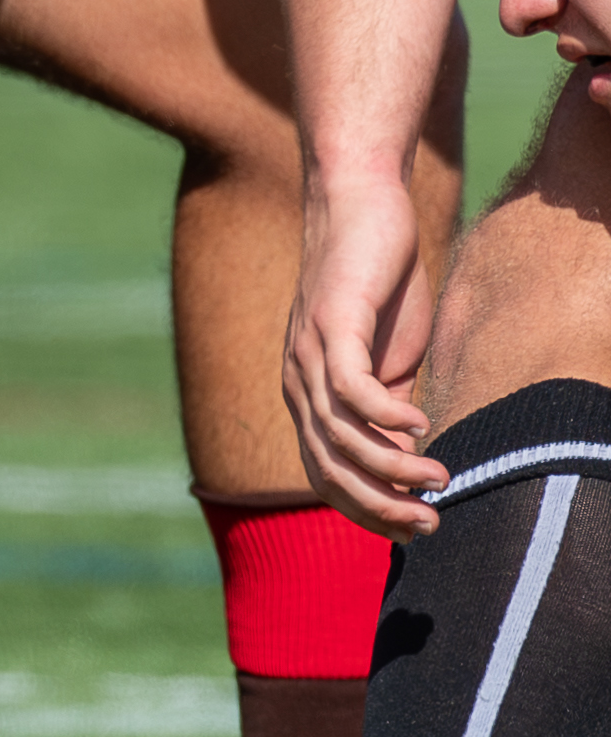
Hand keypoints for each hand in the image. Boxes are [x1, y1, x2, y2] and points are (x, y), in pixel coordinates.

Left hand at [285, 173, 444, 534]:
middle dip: (378, 504)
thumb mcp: (390, 361)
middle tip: (429, 523)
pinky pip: (350, 385)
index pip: (325, 473)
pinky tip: (421, 424)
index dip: (365, 509)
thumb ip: (393, 409)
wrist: (360, 207)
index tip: (414, 529)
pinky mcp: (331, 323)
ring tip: (437, 480)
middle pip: (329, 466)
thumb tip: (412, 462)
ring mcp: (309, 354)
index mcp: (309, 397)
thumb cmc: (379, 286)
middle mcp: (298, 382)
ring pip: (339, 434)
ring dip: (390, 466)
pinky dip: (384, 413)